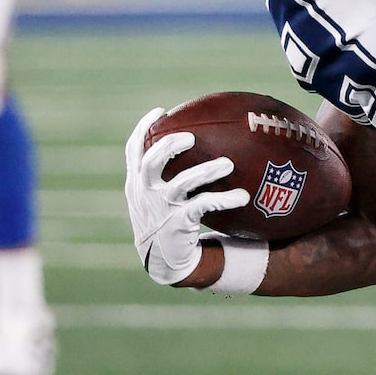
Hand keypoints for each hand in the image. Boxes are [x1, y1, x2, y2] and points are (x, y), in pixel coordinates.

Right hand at [122, 107, 247, 287]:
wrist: (164, 262)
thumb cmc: (164, 224)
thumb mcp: (153, 199)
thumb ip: (161, 176)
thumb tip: (190, 144)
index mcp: (137, 184)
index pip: (133, 152)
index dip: (143, 130)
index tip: (159, 112)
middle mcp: (145, 194)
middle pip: (151, 162)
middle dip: (170, 146)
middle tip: (191, 137)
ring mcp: (161, 209)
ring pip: (182, 184)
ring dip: (207, 171)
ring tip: (228, 163)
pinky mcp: (178, 224)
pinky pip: (203, 206)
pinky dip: (224, 199)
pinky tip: (242, 196)